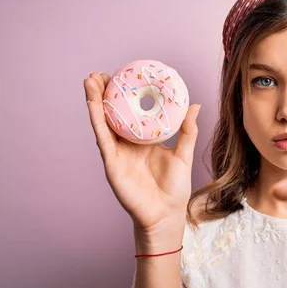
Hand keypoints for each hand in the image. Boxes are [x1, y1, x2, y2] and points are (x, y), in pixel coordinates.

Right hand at [84, 72, 200, 242]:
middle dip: (105, 93)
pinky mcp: (112, 163)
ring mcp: (118, 153)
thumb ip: (187, 130)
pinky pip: (103, 138)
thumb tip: (195, 105)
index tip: (124, 75)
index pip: (131, 113)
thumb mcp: (184, 154)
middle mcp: (127, 144)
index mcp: (143, 140)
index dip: (125, 96)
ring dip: (95, 101)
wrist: (167, 214)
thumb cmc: (175, 188)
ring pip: (103, 122)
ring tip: (91, 80)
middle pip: (112, 114)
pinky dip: (96, 120)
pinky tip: (92, 104)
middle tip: (101, 73)